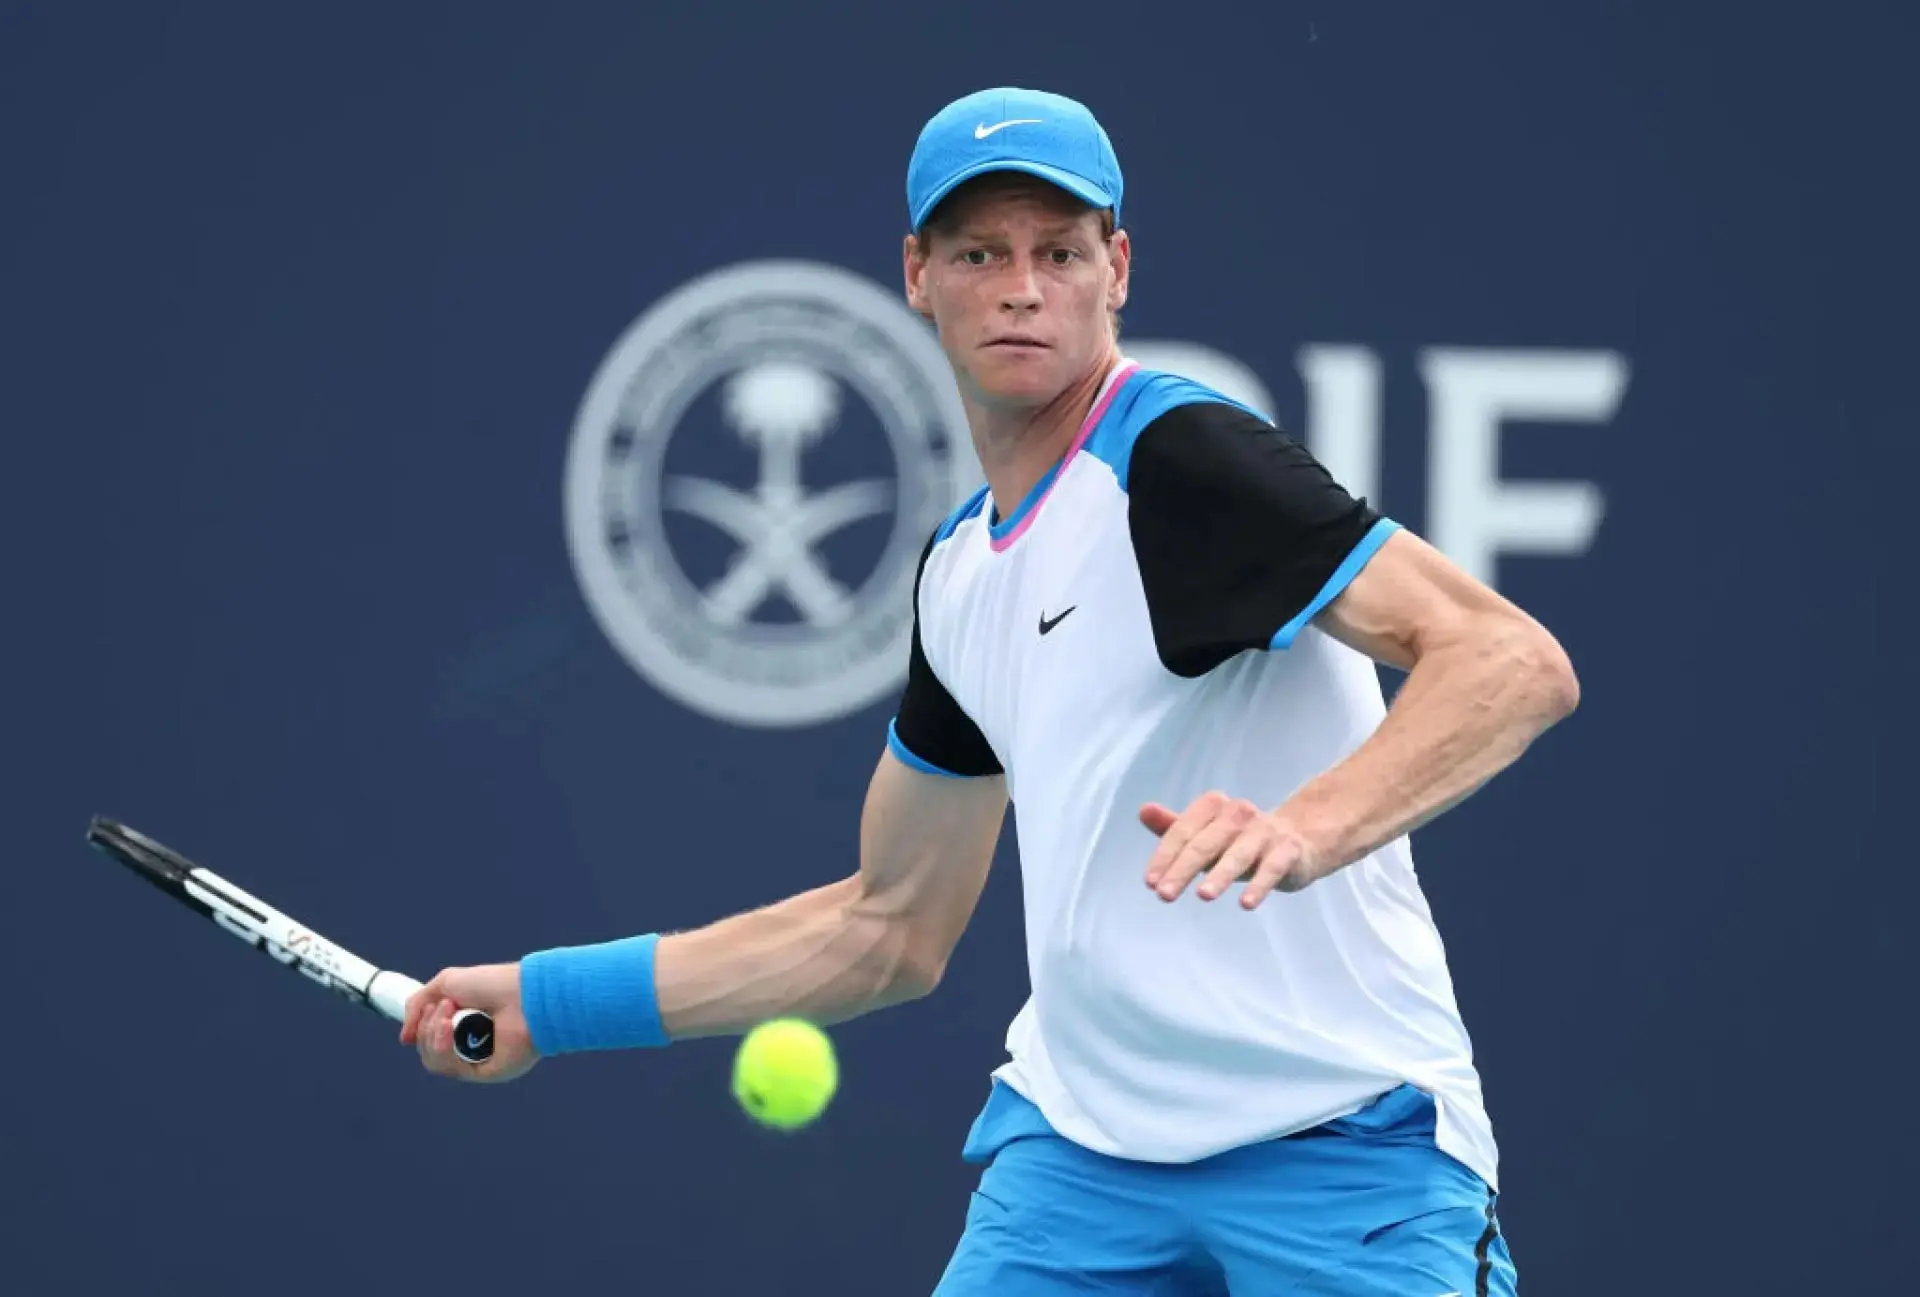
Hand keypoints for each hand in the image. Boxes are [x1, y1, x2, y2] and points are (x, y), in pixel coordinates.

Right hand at [399, 962, 540, 1083]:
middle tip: (444, 1007)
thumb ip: (418, 1006)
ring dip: (433, 1036)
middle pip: (429, 1052)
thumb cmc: (492, 984)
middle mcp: (470, 1046)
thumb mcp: (446, 984)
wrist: (521, 993)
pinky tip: (449, 1027)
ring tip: (448, 1014)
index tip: (423, 1013)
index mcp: (465, 1026)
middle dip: (428, 1029)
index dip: (422, 1028)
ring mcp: (478, 1061)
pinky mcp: (485, 1072)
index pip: (431, 1039)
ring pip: (435, 1062)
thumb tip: (405, 1038)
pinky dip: (443, 1048)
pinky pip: (451, 1070)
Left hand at [1140, 792, 1325, 908]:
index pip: (1183, 830)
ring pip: (1238, 854)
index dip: (1164, 856)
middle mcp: (1238, 813)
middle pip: (1205, 843)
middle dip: (1182, 869)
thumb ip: (1173, 827)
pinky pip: (1272, 867)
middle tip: (1163, 895)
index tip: (1150, 883)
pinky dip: (1259, 885)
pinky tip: (1246, 904)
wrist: (1299, 840)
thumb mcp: (1206, 835)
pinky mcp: (1288, 850)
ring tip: (1203, 896)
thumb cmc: (1240, 841)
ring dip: (1220, 875)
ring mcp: (1264, 831)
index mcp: (1214, 806)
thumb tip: (1143, 810)